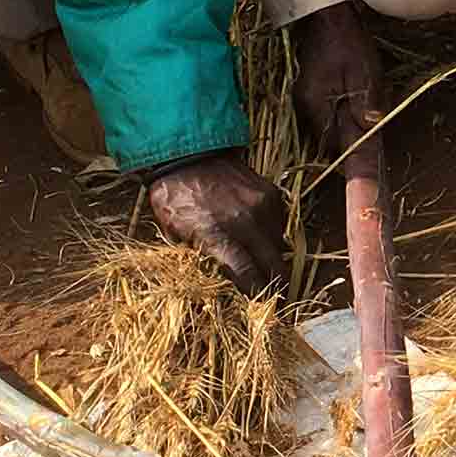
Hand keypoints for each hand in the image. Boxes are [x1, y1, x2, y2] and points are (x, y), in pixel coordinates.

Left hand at [145, 151, 290, 290]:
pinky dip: (273, 235)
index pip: (248, 275)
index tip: (259, 303)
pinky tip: (260, 237)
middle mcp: (245, 223)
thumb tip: (221, 279)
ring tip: (264, 265)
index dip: (257, 293)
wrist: (190, 153)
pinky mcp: (271, 194)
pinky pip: (280, 225)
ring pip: (280, 246)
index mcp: (217, 236)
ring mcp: (262, 207)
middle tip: (273, 294)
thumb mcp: (175, 234)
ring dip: (274, 259)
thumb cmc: (175, 197)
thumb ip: (200, 257)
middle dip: (275, 284)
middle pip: (274, 265)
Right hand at [290, 1, 383, 155]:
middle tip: (369, 125)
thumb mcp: (364, 70)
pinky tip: (351, 99)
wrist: (324, 16)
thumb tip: (371, 128)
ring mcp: (303, 99)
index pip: (332, 144)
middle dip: (348, 138)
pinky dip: (338, 112)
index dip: (352, 149)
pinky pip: (324, 112)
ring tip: (363, 109)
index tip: (369, 149)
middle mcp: (304, 107)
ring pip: (326, 125)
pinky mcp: (307, 91)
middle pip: (327, 138)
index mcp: (316, 105)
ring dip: (343, 124)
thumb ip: (366, 100)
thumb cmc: (347, 42)